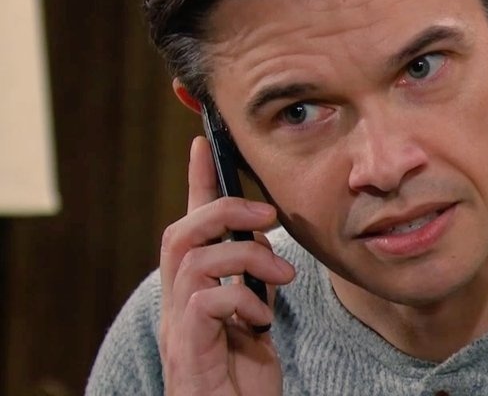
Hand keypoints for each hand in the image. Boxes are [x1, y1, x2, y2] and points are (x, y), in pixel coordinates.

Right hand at [158, 136, 295, 395]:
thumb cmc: (243, 380)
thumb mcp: (255, 320)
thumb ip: (253, 283)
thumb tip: (268, 245)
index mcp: (194, 292)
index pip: (190, 227)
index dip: (197, 184)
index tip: (204, 144)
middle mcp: (178, 305)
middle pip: (180, 232)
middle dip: (224, 211)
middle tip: (268, 216)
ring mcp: (178, 328)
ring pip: (194, 259)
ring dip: (246, 256)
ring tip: (281, 276)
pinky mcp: (188, 351)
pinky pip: (204, 302)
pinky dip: (241, 300)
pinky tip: (262, 320)